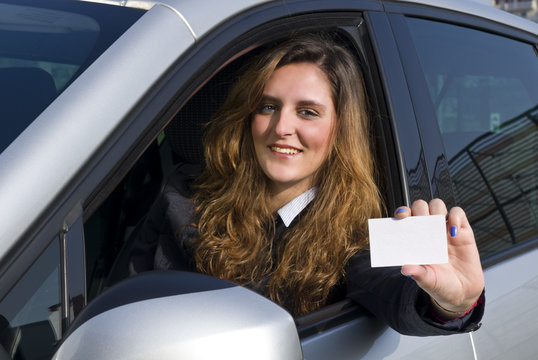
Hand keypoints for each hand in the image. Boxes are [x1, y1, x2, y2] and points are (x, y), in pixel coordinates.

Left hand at [396, 199, 484, 317]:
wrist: (463, 292)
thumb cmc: (440, 284)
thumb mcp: (428, 281)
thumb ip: (418, 274)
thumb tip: (405, 269)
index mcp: (414, 239)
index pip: (405, 217)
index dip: (402, 212)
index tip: (402, 217)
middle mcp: (428, 230)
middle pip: (420, 206)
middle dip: (419, 210)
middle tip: (422, 223)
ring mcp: (444, 228)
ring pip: (437, 205)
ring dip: (436, 211)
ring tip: (438, 228)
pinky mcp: (462, 230)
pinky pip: (458, 212)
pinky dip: (455, 217)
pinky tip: (454, 231)